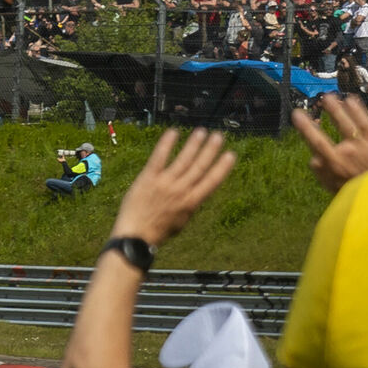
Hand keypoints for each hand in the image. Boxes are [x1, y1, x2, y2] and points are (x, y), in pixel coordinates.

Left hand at [109, 128, 236, 246]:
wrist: (135, 236)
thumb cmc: (158, 231)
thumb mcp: (181, 221)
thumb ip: (190, 204)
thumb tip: (198, 192)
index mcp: (192, 202)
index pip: (212, 181)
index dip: (222, 167)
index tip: (231, 155)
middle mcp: (181, 191)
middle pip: (199, 166)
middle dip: (210, 150)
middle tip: (219, 136)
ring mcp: (164, 183)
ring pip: (183, 160)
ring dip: (193, 144)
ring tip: (201, 131)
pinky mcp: (148, 178)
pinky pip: (159, 158)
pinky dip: (166, 144)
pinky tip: (173, 132)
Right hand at [290, 94, 367, 192]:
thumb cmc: (355, 193)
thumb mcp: (333, 188)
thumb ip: (322, 173)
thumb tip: (313, 157)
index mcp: (334, 164)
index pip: (316, 141)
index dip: (306, 126)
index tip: (297, 113)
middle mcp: (348, 152)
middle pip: (332, 129)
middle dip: (324, 113)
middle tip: (314, 101)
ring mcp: (364, 145)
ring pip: (348, 122)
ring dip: (337, 108)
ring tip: (328, 97)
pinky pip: (366, 123)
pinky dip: (358, 111)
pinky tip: (350, 100)